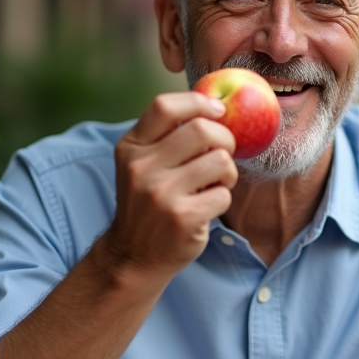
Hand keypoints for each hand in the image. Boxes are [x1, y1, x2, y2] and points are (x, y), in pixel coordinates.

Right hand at [98, 92, 237, 277]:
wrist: (133, 256)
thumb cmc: (147, 203)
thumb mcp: (141, 165)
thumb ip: (166, 137)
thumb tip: (214, 105)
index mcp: (131, 148)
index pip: (164, 107)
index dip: (198, 102)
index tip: (218, 110)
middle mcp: (141, 167)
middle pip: (202, 130)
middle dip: (225, 138)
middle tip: (224, 152)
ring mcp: (161, 193)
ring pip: (220, 161)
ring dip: (227, 172)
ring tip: (214, 183)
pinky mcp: (182, 218)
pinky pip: (223, 194)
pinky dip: (222, 199)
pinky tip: (207, 207)